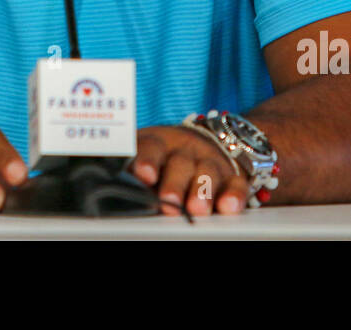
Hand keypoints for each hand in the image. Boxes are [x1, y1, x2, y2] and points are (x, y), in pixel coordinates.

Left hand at [129, 125, 248, 216]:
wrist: (205, 142)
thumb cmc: (164, 159)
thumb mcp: (147, 158)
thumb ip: (133, 169)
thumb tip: (113, 187)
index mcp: (158, 143)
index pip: (151, 147)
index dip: (147, 159)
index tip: (144, 174)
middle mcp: (185, 149)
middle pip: (180, 162)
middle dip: (175, 182)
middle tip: (169, 200)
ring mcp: (209, 161)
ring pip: (208, 172)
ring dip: (202, 190)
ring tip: (197, 209)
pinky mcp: (232, 175)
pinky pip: (236, 183)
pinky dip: (234, 195)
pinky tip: (228, 207)